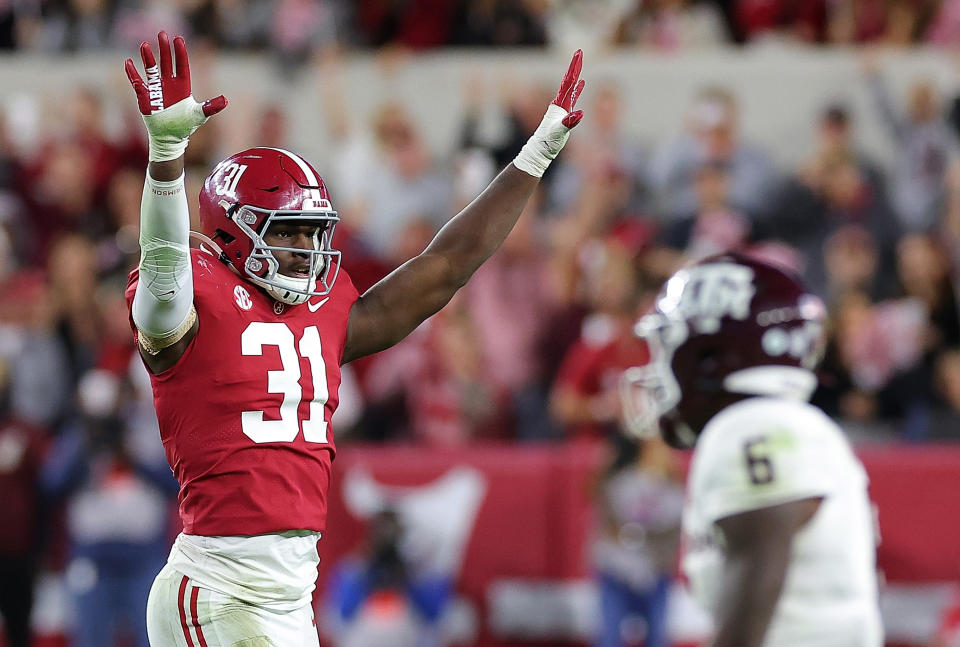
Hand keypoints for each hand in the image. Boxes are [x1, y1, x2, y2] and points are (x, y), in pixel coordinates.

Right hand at [124, 31, 226, 161]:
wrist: (170, 137)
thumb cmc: (186, 125)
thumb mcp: (199, 115)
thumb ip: (211, 107)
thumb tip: (225, 100)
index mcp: (182, 85)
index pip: (181, 65)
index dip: (180, 53)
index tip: (179, 39)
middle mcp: (169, 83)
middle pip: (165, 62)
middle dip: (164, 49)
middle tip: (162, 33)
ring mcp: (156, 89)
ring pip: (151, 69)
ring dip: (147, 57)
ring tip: (144, 44)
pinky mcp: (144, 96)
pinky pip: (137, 81)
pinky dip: (132, 72)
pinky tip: (128, 62)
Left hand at [512, 49, 585, 177]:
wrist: (539, 152)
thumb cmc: (548, 144)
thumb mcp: (559, 133)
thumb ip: (568, 123)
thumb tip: (579, 114)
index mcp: (559, 104)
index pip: (568, 82)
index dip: (574, 68)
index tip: (578, 54)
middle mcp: (559, 103)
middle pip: (568, 80)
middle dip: (574, 66)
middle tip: (579, 52)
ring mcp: (560, 108)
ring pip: (570, 87)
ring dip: (575, 76)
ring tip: (579, 65)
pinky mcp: (563, 114)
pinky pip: (572, 97)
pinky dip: (577, 89)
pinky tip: (581, 84)